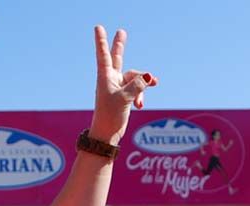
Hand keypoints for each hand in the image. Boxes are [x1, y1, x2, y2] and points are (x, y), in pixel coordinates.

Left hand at [88, 26, 155, 145]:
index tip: (98, 27)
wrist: (107, 134)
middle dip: (120, 46)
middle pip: (118, 58)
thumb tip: (149, 77)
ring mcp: (119, 87)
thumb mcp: (124, 99)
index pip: (104, 55)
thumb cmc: (110, 115)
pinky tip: (140, 105)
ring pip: (135, 78)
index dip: (101, 41)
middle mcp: (111, 79)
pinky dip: (141, 95)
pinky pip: (138, 89)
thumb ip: (137, 86)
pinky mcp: (125, 96)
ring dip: (143, 84)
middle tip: (121, 32)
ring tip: (151, 88)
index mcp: (105, 77)